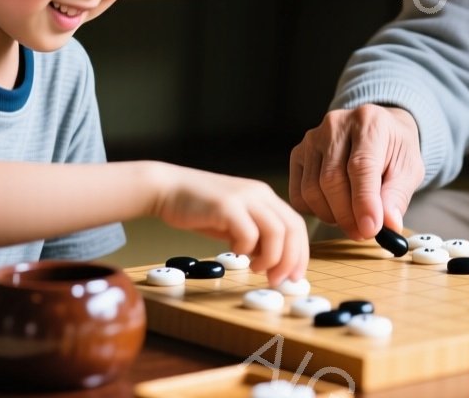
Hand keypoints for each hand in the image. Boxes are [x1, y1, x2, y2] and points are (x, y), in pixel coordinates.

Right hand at [151, 165, 308, 285]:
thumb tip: (272, 262)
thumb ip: (255, 237)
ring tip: (256, 269)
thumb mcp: (235, 222)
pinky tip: (234, 251)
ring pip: (276, 232)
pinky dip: (245, 249)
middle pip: (292, 228)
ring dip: (271, 258)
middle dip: (291, 260)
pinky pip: (248, 233)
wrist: (168, 189)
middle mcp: (259, 193)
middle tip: (279, 280)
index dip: (300, 253)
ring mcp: (244, 197)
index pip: (296, 225)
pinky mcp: (226, 205)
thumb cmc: (199, 209)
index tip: (295, 276)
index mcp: (265, 196)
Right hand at [287, 104, 421, 239]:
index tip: (371, 229)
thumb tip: (388, 225)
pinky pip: (298, 194)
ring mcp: (312, 139)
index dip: (364, 202)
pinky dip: (315, 211)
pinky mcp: (298, 154)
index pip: (361, 166)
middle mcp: (336, 125)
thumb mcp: (409, 169)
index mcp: (369, 122)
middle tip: (363, 233)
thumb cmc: (394, 150)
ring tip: (353, 220)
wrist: (379, 131)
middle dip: (347, 215)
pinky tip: (335, 209)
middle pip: (332, 180)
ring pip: (312, 189)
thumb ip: (398, 196)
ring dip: (332, 216)